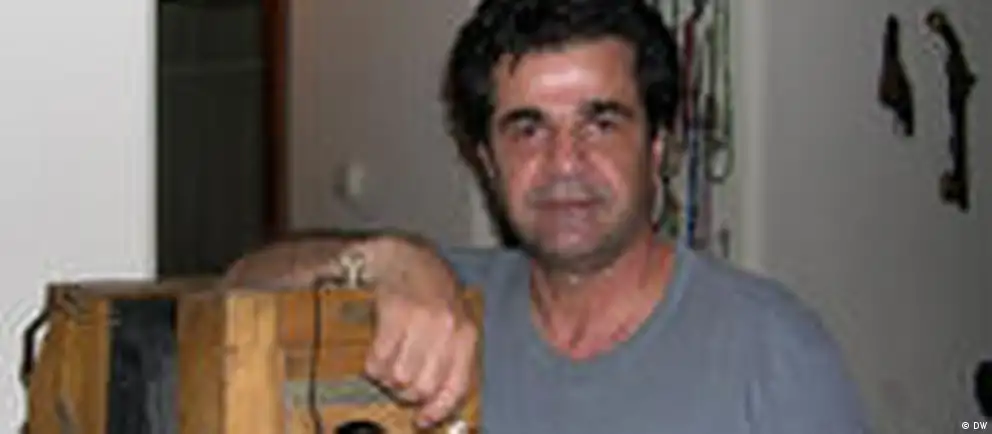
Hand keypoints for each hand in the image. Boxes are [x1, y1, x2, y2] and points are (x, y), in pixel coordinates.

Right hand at [345, 236, 477, 428]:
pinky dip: (373, 363)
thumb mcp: (453, 325)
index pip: (456, 385)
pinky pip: (379, 359)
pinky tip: (377, 352)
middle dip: (407, 392)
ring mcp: (421, 321)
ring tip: (387, 363)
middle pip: (423, 387)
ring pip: (399, 377)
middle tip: (399, 381)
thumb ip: (450, 360)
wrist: (406, 258)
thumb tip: (434, 404)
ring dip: (387, 378)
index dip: (438, 409)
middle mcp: (447, 329)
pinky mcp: (394, 313)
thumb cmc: (431, 296)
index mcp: (466, 335)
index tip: (422, 420)